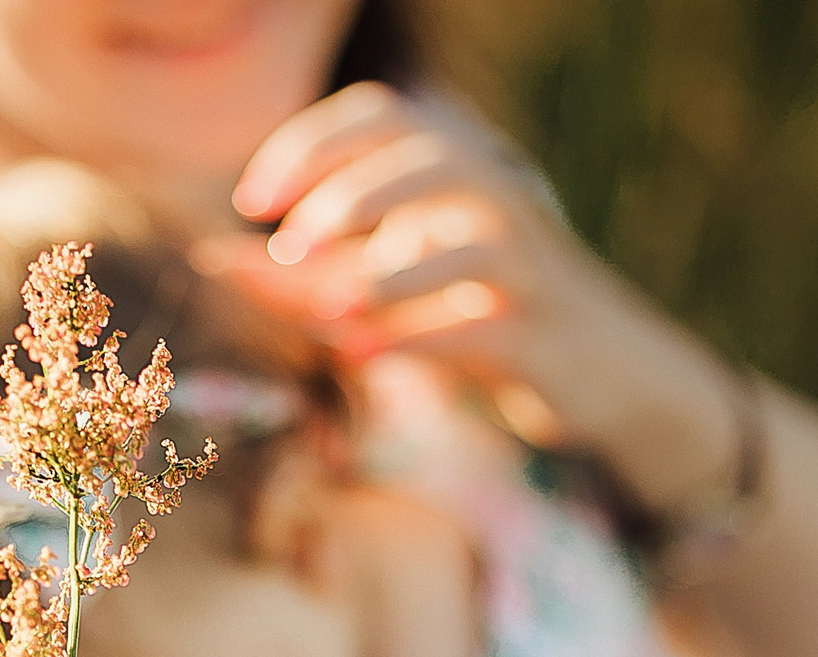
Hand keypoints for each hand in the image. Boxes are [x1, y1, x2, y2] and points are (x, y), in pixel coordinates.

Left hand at [204, 82, 736, 504]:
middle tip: (287, 243)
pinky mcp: (545, 338)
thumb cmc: (484, 323)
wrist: (608, 380)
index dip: (312, 142)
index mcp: (455, 175)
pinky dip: (419, 336)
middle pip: (428, 159)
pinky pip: (484, 327)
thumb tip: (209, 258)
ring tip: (325, 309)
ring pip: (469, 238)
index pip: (382, 116)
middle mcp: (498, 203)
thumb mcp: (386, 293)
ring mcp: (531, 269)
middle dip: (349, 193)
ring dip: (388, 269)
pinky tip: (360, 354)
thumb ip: (302, 279)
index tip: (253, 198)